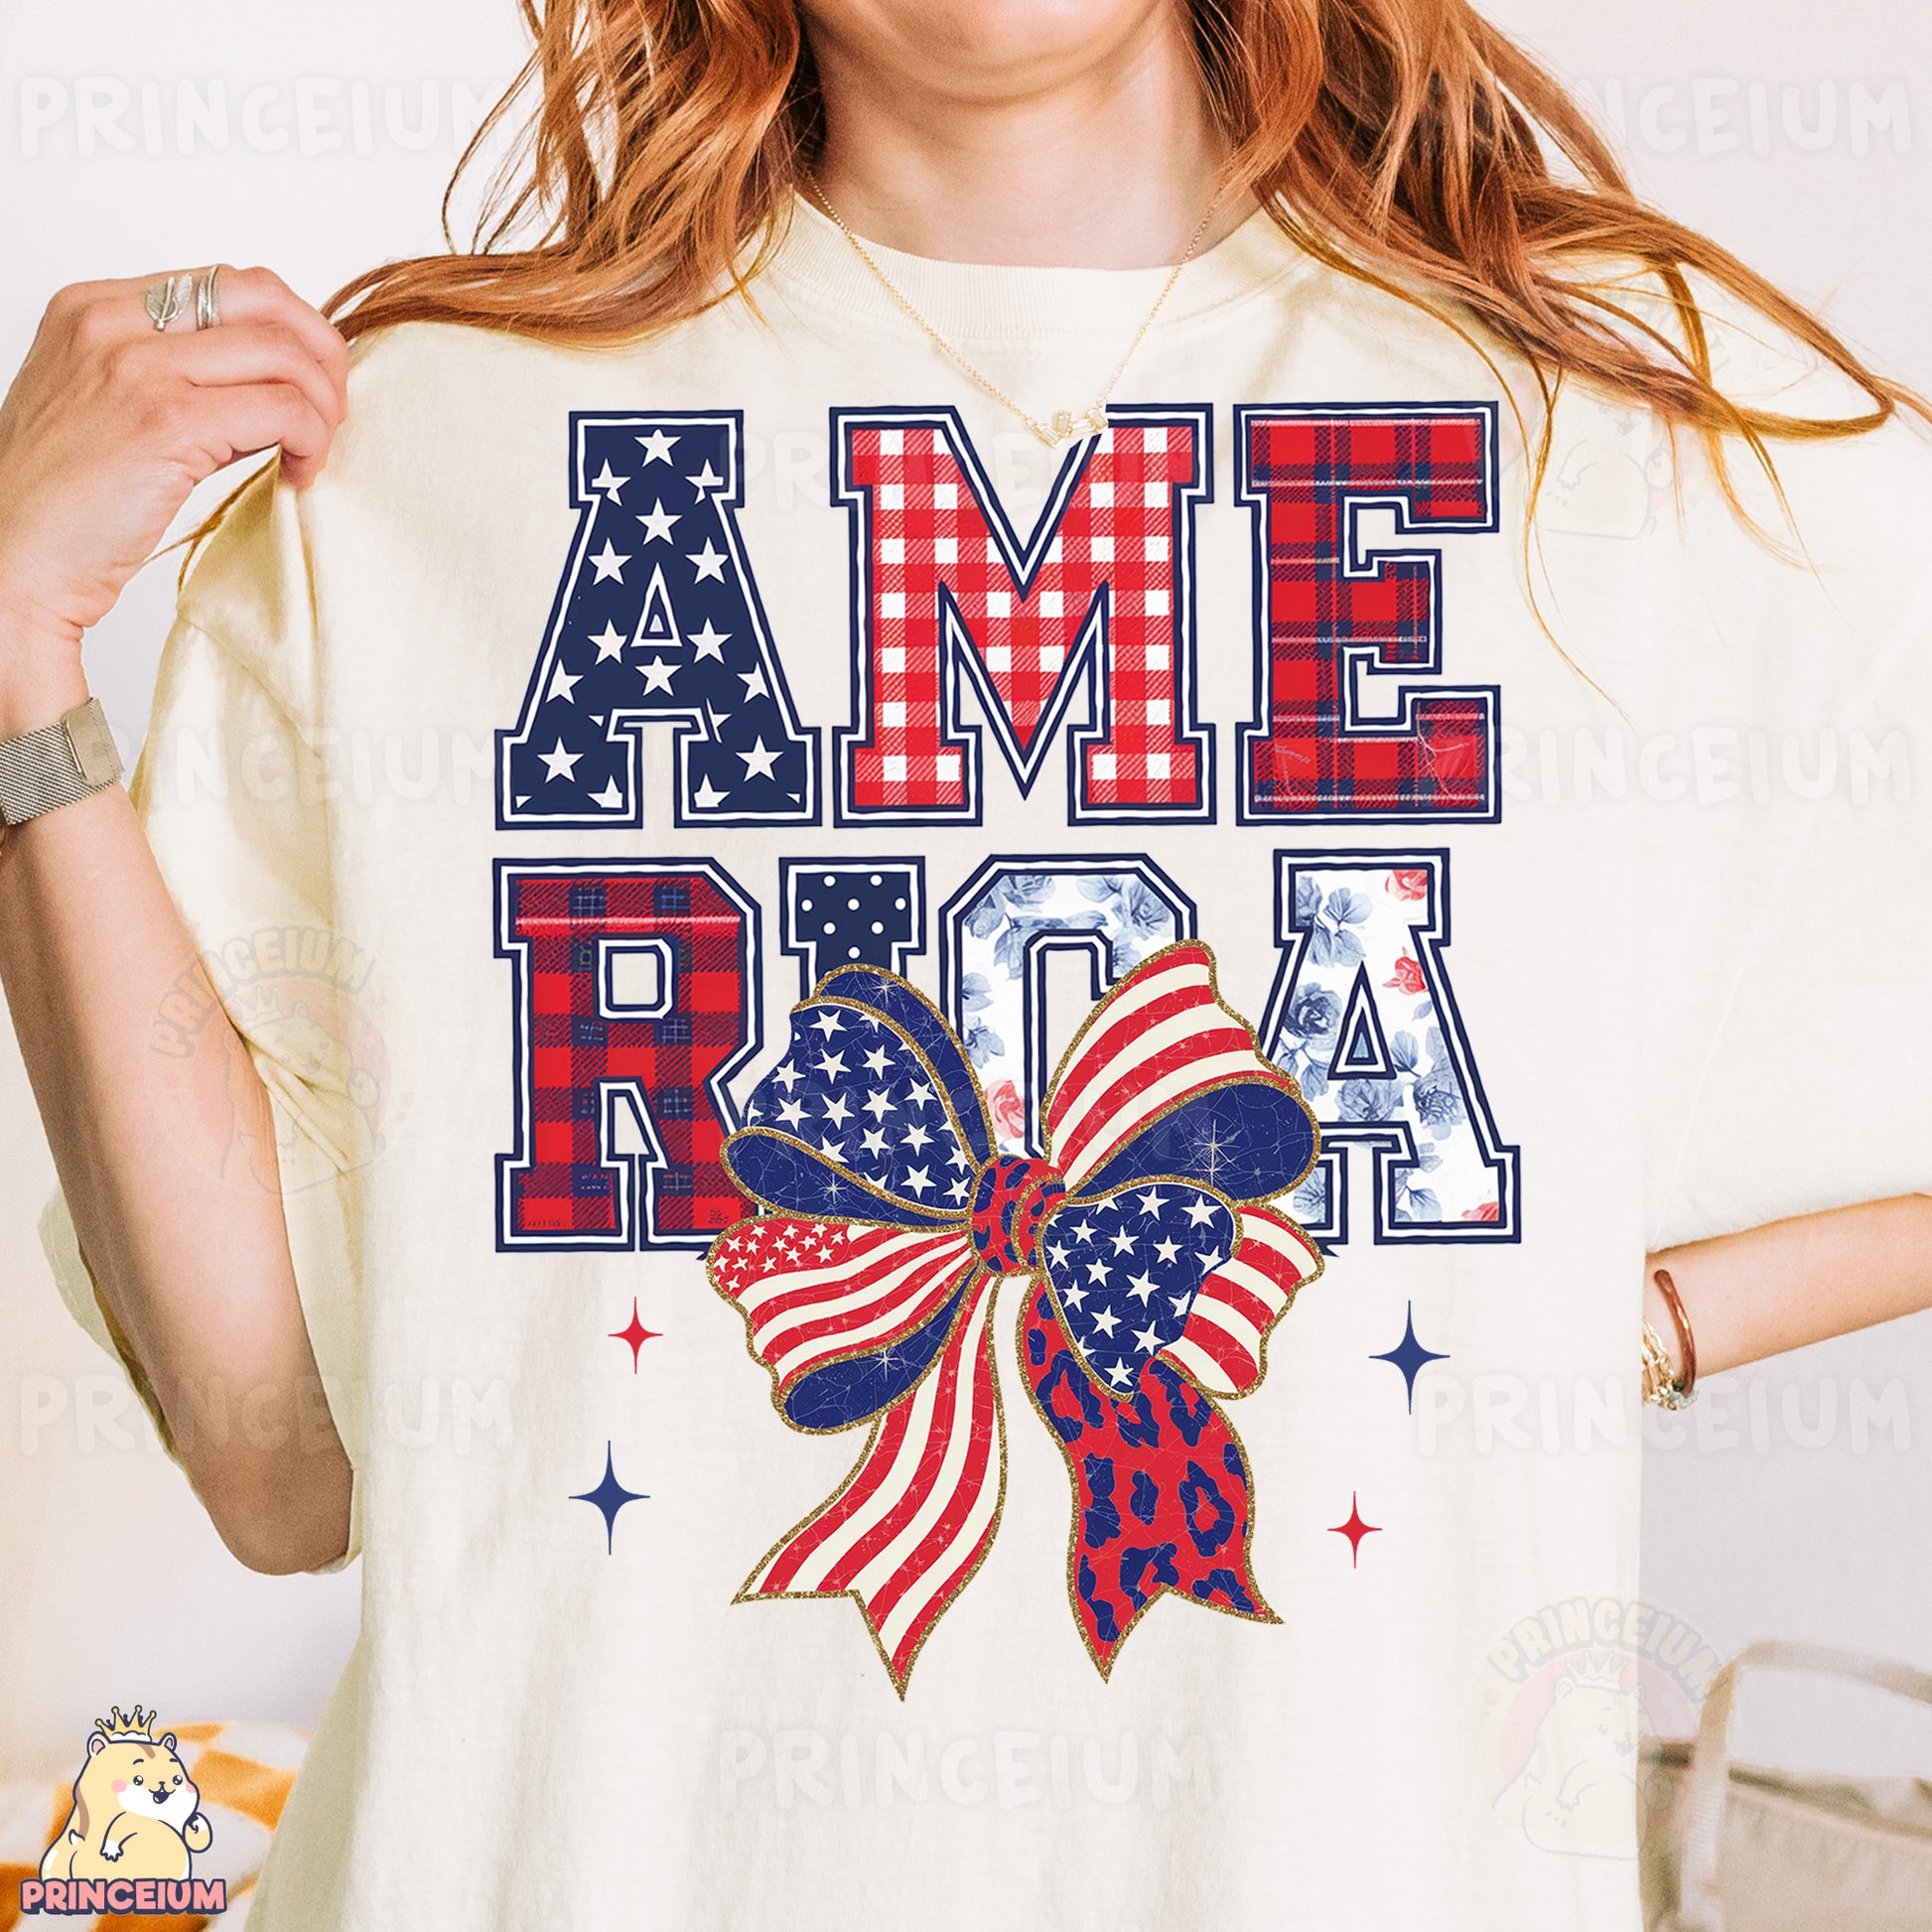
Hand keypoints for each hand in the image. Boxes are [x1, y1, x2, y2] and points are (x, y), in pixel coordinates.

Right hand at [0, 266, 347, 717]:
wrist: (10, 562)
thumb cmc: (60, 503)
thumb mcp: (108, 408)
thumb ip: (175, 377)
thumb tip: (270, 382)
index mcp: (92, 308)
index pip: (227, 283)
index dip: (285, 332)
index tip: (302, 387)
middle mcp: (110, 322)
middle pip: (265, 299)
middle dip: (320, 355)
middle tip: (329, 414)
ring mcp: (138, 366)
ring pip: (285, 353)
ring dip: (323, 407)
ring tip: (311, 454)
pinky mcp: (169, 421)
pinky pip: (285, 409)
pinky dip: (313, 442)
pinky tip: (298, 476)